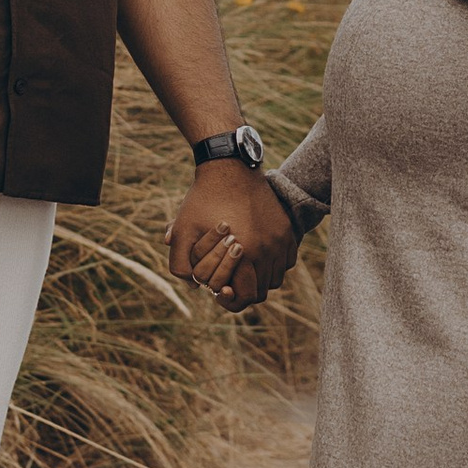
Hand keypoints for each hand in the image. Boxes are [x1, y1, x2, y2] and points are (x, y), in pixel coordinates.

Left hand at [167, 165, 297, 315]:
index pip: (247, 297)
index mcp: (244, 253)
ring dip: (260, 278)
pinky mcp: (286, 229)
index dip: (232, 300)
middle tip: (229, 281)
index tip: (220, 291)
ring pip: (276, 277)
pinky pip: (287, 260)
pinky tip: (257, 255)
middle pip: (262, 290)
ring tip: (242, 269)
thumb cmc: (202, 199)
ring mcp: (280, 239)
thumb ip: (180, 264)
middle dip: (244, 289)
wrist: (229, 167)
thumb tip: (193, 287)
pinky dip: (274, 264)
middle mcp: (268, 249)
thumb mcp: (182, 230)